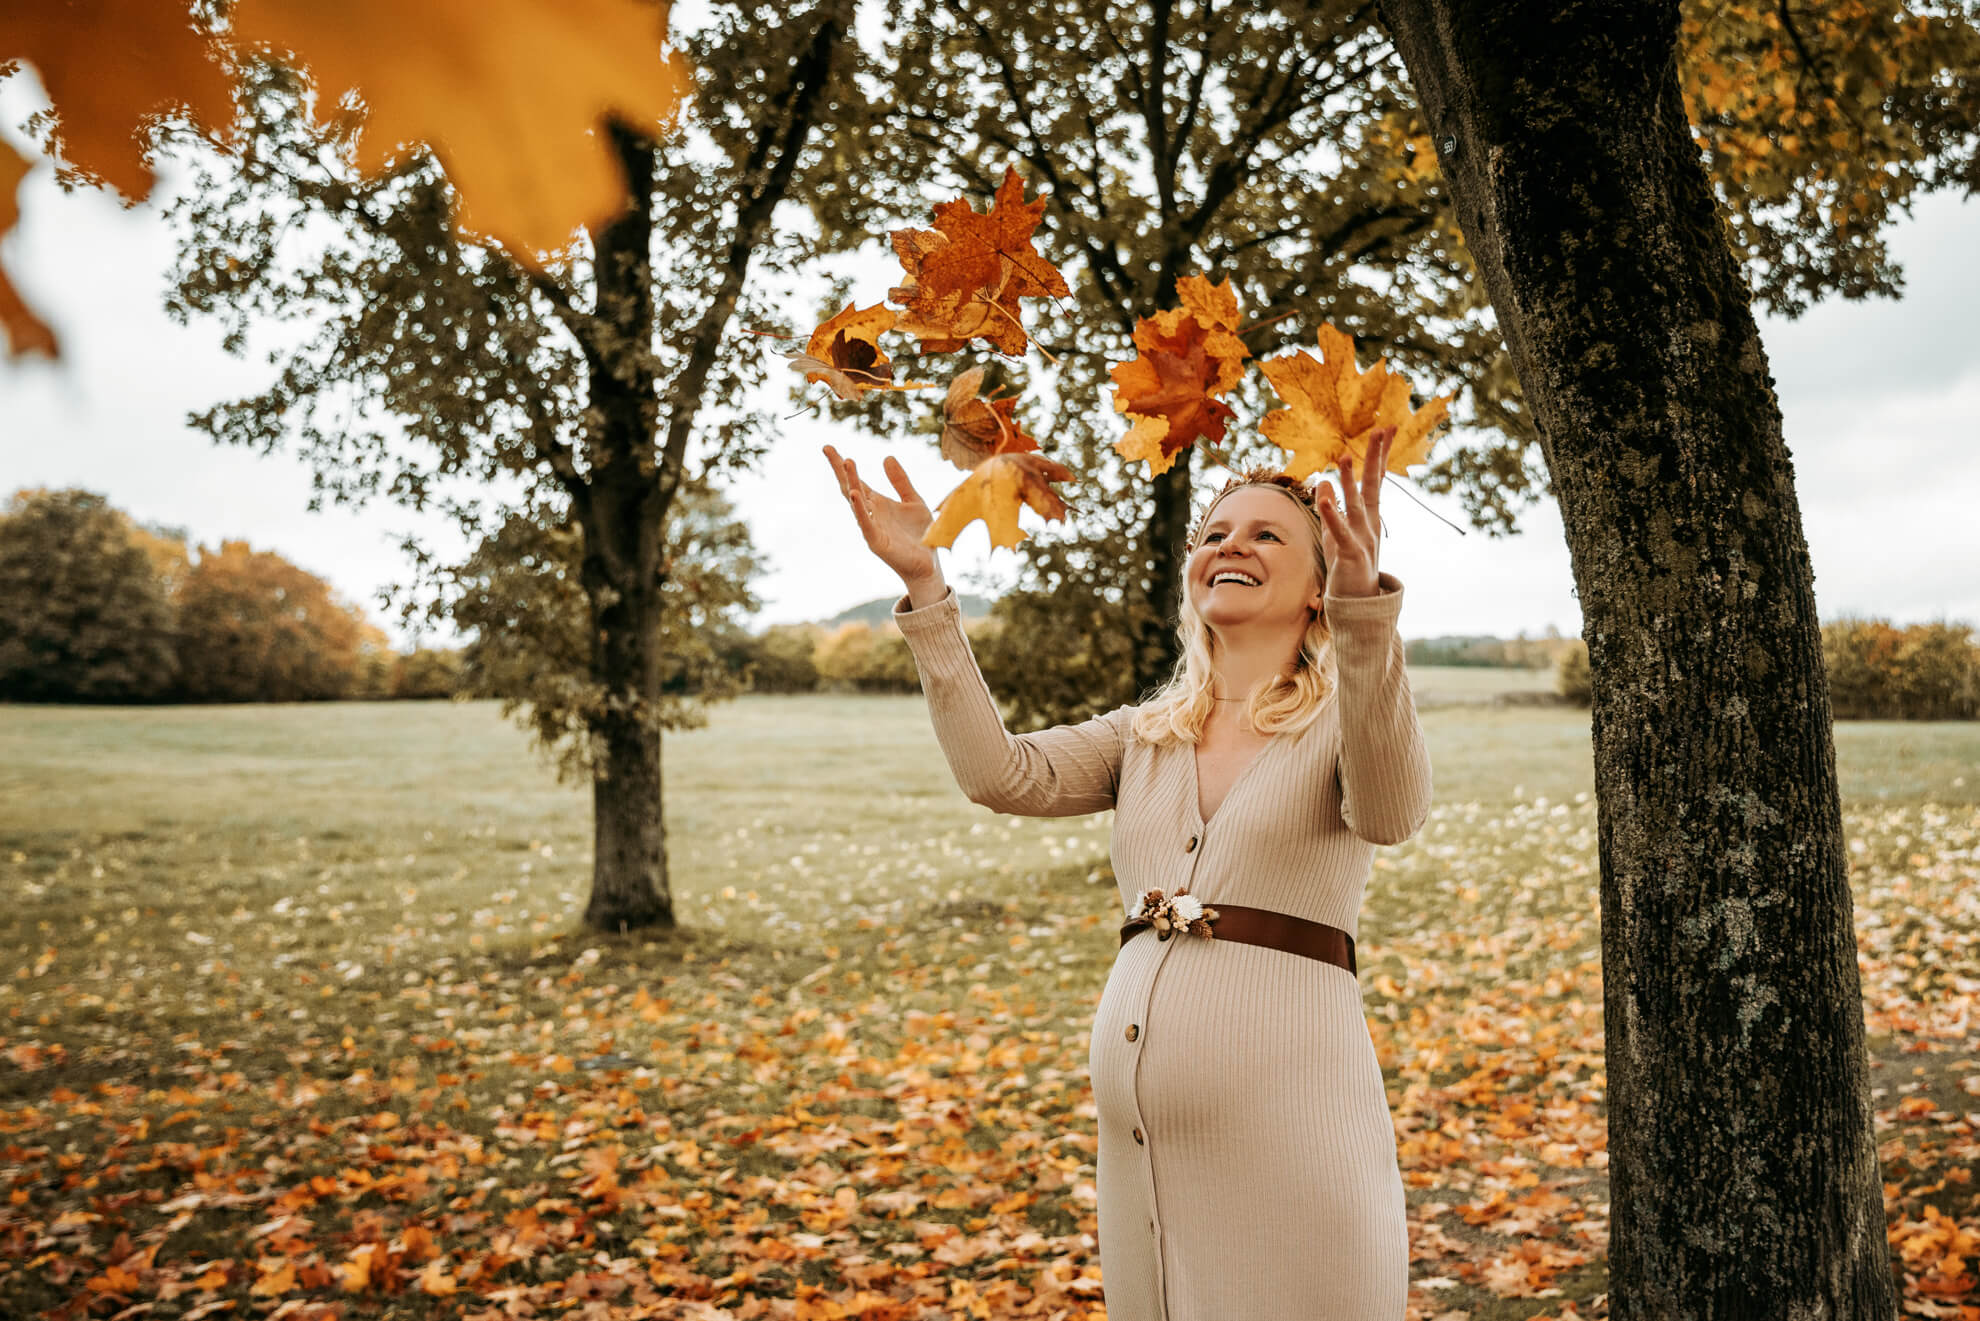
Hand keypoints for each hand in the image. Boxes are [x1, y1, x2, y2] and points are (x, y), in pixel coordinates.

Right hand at [823, 444, 939, 586]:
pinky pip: (865, 523)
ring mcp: (871, 527)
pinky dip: (859, 509)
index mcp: (877, 503)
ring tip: (846, 462)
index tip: (829, 448)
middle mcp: (870, 513)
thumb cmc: (920, 534)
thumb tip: (886, 456)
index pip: (856, 480)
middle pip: (850, 486)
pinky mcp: (876, 541)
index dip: (843, 464)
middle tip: (827, 448)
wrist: (928, 563)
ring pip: (856, 501)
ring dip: (851, 481)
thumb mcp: (913, 501)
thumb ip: (900, 481)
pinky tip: (854, 494)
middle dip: (839, 468)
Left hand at [1313, 426, 1392, 597]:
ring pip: (1356, 506)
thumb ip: (1331, 507)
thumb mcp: (1336, 533)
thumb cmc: (1347, 567)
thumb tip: (1323, 482)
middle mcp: (1370, 525)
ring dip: (1350, 482)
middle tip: (1380, 429)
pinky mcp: (1350, 555)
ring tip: (1344, 458)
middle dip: (1375, 458)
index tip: (1385, 430)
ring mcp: (1362, 540)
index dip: (1379, 456)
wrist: (1358, 604)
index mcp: (1368, 518)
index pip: (1375, 481)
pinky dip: (1332, 516)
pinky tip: (1324, 499)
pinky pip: (1340, 533)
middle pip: (1373, 486)